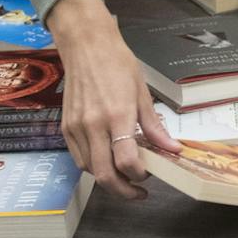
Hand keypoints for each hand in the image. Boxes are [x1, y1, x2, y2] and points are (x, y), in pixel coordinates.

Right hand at [44, 0, 178, 199]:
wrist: (86, 45)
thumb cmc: (118, 64)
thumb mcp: (142, 93)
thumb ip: (155, 126)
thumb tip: (172, 149)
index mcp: (117, 115)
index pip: (127, 161)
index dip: (140, 175)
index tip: (149, 174)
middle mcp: (94, 125)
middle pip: (104, 175)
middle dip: (123, 191)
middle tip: (138, 192)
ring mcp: (76, 128)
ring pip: (90, 170)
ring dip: (108, 178)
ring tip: (124, 174)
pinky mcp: (66, 127)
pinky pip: (78, 158)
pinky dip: (93, 166)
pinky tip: (106, 160)